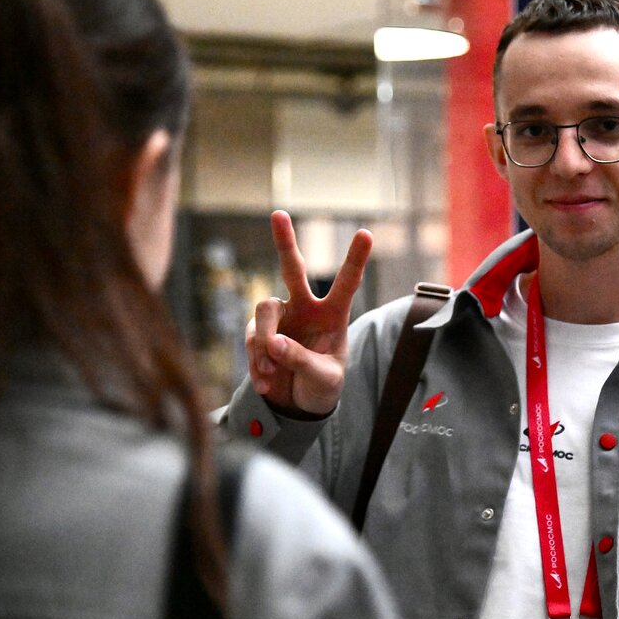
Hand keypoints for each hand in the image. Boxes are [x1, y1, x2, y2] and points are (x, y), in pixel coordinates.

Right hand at [246, 210, 372, 415]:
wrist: (300, 404)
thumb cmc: (323, 386)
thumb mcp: (324, 378)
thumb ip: (302, 361)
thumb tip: (274, 344)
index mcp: (333, 314)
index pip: (346, 282)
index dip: (355, 258)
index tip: (366, 233)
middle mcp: (305, 308)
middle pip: (292, 270)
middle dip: (285, 242)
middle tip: (278, 214)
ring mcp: (280, 318)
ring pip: (264, 310)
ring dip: (264, 342)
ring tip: (270, 373)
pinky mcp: (259, 333)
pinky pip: (252, 339)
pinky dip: (256, 363)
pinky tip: (265, 384)